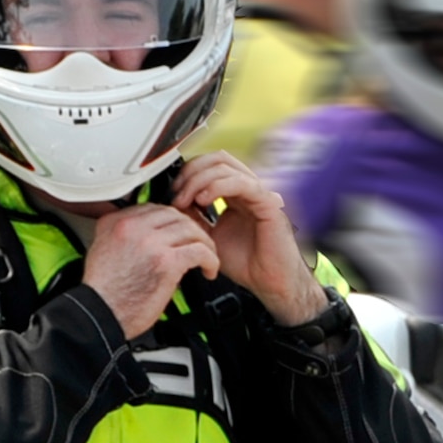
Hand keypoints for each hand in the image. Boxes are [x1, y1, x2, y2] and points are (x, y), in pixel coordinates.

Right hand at [81, 204, 219, 339]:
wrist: (101, 314)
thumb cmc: (104, 292)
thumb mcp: (102, 250)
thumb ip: (123, 236)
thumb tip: (146, 234)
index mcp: (115, 222)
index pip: (154, 209)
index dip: (172, 221)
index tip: (179, 233)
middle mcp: (132, 227)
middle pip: (175, 215)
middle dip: (191, 230)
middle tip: (197, 243)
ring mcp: (151, 242)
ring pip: (191, 230)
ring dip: (204, 244)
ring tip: (206, 257)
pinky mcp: (167, 262)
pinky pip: (200, 251)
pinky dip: (210, 260)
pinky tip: (209, 270)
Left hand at [167, 151, 324, 325]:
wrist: (268, 283)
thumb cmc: (247, 264)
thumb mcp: (209, 237)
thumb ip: (194, 217)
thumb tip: (176, 201)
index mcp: (236, 194)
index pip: (211, 166)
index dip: (188, 174)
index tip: (173, 194)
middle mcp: (249, 190)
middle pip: (217, 159)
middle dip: (191, 172)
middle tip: (177, 194)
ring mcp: (259, 194)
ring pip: (225, 166)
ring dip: (199, 179)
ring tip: (187, 200)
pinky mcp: (268, 203)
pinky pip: (241, 183)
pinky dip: (217, 187)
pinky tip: (204, 201)